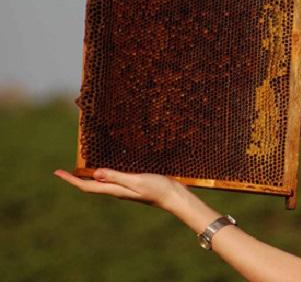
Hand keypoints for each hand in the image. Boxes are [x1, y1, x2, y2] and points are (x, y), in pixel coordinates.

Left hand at [53, 168, 186, 211]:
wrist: (174, 197)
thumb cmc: (158, 189)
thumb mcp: (136, 181)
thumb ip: (116, 177)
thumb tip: (94, 174)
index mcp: (116, 190)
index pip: (88, 186)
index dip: (72, 180)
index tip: (58, 172)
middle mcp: (117, 191)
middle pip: (92, 186)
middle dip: (77, 179)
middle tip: (64, 172)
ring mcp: (125, 189)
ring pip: (101, 184)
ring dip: (89, 178)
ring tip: (80, 170)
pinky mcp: (133, 185)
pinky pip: (113, 180)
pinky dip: (104, 175)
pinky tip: (107, 170)